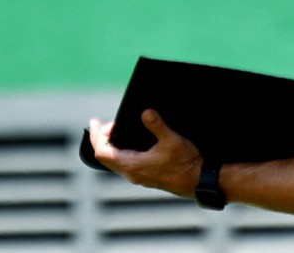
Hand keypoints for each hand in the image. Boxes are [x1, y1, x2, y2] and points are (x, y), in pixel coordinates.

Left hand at [88, 110, 202, 197]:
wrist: (197, 180)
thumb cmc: (185, 163)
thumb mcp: (172, 140)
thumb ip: (157, 125)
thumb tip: (145, 112)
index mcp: (133, 165)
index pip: (102, 153)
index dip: (97, 136)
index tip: (97, 122)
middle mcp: (131, 173)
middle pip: (104, 157)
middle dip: (100, 138)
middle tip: (102, 123)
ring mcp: (137, 176)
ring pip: (113, 161)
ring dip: (110, 145)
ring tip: (113, 129)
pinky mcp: (144, 175)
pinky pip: (123, 163)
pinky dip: (119, 151)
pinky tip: (127, 142)